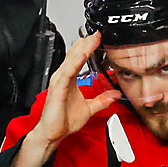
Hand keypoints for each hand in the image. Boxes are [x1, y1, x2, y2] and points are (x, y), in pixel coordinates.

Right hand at [11, 32, 122, 166]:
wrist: (52, 134)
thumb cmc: (63, 121)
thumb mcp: (89, 108)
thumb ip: (101, 100)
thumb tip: (114, 94)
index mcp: (69, 81)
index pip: (79, 59)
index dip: (88, 48)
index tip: (98, 38)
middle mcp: (63, 79)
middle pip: (74, 56)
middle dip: (85, 44)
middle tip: (96, 32)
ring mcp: (59, 83)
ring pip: (71, 61)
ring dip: (81, 50)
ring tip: (91, 39)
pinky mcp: (57, 90)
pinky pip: (67, 73)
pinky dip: (74, 63)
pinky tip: (82, 55)